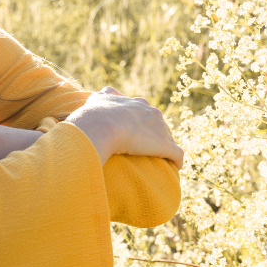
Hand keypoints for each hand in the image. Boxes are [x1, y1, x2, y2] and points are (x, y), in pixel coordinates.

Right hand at [64, 87, 183, 168]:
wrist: (102, 124)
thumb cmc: (94, 116)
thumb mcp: (95, 100)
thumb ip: (96, 98)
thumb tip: (90, 99)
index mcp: (134, 103)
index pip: (143, 109)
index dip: (140, 121)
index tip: (135, 132)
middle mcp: (149, 111)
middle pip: (158, 123)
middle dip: (155, 133)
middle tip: (147, 147)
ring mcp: (159, 128)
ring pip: (168, 138)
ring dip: (166, 148)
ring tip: (162, 161)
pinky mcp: (164, 145)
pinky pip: (177, 154)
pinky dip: (177, 161)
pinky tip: (174, 168)